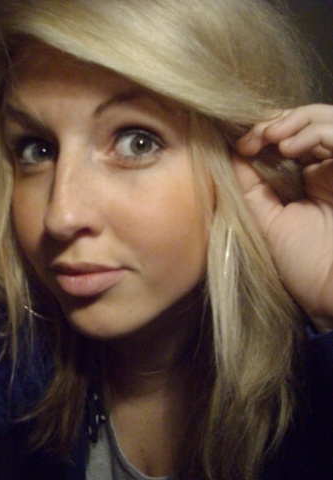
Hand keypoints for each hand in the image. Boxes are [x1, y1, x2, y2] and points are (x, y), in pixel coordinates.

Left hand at [235, 104, 332, 331]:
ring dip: (292, 121)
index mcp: (303, 181)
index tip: (238, 144)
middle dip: (273, 123)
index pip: (283, 140)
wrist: (332, 289)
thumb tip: (228, 154)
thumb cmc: (301, 262)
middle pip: (301, 123)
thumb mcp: (264, 220)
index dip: (260, 133)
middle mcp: (324, 169)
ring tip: (270, 137)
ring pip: (322, 120)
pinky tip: (289, 147)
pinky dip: (313, 131)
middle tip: (252, 138)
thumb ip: (249, 187)